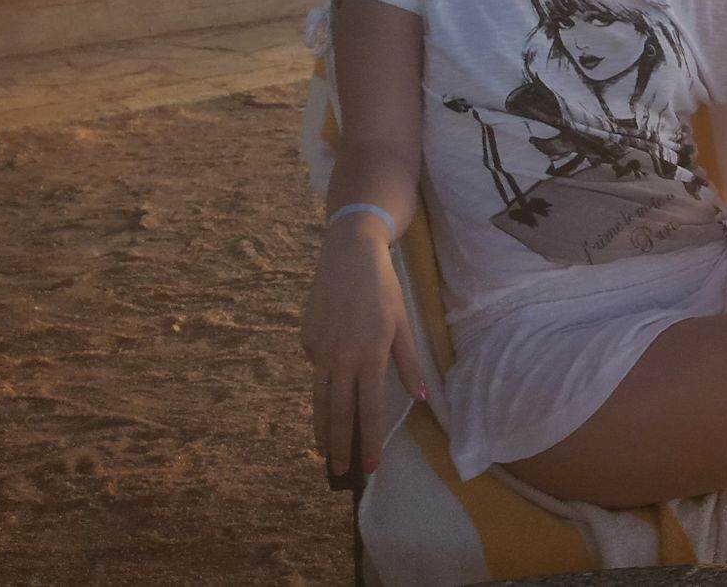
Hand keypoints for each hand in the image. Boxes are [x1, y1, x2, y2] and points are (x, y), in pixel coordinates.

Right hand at [300, 217, 424, 478]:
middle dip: (340, 445)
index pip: (369, 409)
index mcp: (369, 356)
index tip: (370, 465)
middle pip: (337, 412)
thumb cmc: (383, 289)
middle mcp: (340, 358)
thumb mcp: (403, 323)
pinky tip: (329, 385)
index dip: (370, 439)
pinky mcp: (305, 339)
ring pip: (318, 399)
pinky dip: (322, 383)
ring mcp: (318, 350)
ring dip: (321, 428)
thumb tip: (421, 398)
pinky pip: (316, 369)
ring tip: (324, 452)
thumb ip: (409, 362)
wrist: (348, 254)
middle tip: (340, 472)